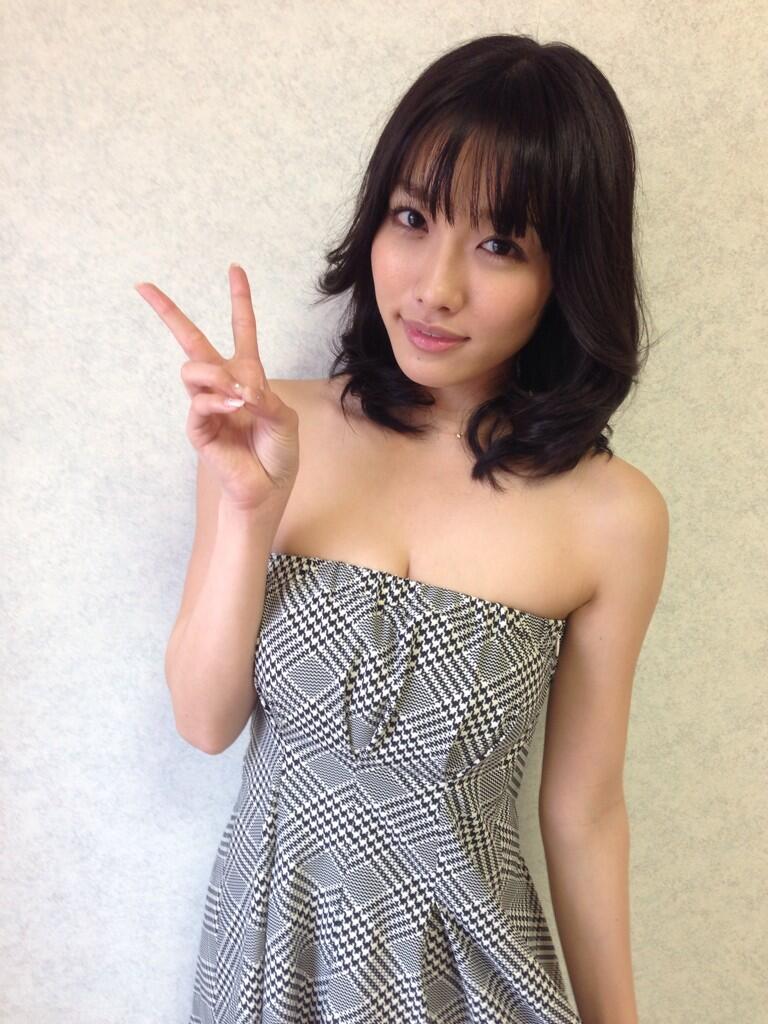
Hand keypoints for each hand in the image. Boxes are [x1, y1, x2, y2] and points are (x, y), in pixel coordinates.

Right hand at [134, 263, 298, 511]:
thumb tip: (240, 387)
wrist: (266, 489)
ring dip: (216, 377)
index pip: (242, 331)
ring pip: (193, 369)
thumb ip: (266, 398)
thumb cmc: (278, 454)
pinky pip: (199, 402)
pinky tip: (234, 410)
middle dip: (168, 312)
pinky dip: (218, 402)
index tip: (235, 269)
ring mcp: (206, 405)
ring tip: (238, 397)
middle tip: (144, 287)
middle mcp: (223, 385)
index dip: (239, 300)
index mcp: (248, 376)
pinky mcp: (197, 427)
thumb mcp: (285, 420)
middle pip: (191, 340)